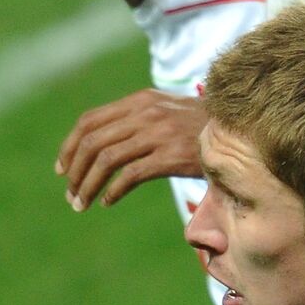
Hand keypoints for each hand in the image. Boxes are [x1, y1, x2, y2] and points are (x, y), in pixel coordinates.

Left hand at [55, 89, 206, 210]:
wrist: (241, 129)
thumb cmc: (202, 127)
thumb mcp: (166, 112)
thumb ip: (137, 120)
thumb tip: (104, 144)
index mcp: (140, 101)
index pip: (89, 121)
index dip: (69, 146)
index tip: (62, 169)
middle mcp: (145, 113)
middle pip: (93, 142)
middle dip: (75, 171)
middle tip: (70, 194)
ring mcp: (158, 134)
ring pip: (107, 160)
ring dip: (88, 185)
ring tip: (81, 204)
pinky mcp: (170, 156)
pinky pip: (130, 175)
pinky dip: (113, 191)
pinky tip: (107, 202)